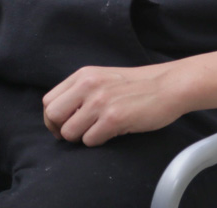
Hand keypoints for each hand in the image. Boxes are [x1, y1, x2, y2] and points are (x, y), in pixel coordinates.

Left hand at [42, 64, 187, 146]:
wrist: (168, 86)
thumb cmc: (137, 86)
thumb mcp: (103, 78)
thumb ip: (81, 91)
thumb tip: (60, 115)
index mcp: (83, 75)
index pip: (48, 101)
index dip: (53, 119)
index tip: (64, 126)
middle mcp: (87, 86)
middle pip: (53, 116)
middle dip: (61, 130)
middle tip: (77, 134)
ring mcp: (100, 102)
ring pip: (69, 132)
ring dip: (81, 138)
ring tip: (98, 132)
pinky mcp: (113, 118)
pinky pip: (90, 140)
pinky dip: (98, 142)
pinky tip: (111, 133)